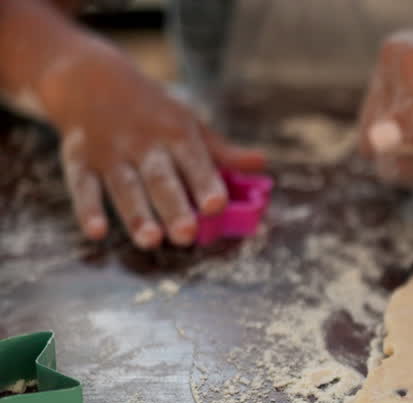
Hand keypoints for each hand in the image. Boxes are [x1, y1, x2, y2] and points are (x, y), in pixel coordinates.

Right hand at [41, 40, 264, 247]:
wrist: (90, 77)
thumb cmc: (153, 112)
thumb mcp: (188, 123)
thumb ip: (222, 151)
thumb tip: (261, 163)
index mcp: (175, 132)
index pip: (193, 160)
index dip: (205, 182)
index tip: (217, 206)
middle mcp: (142, 143)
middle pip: (159, 178)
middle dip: (172, 206)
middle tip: (186, 235)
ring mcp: (109, 152)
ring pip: (124, 186)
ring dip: (136, 214)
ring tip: (151, 241)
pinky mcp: (78, 159)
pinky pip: (82, 185)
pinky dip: (87, 209)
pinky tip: (97, 232)